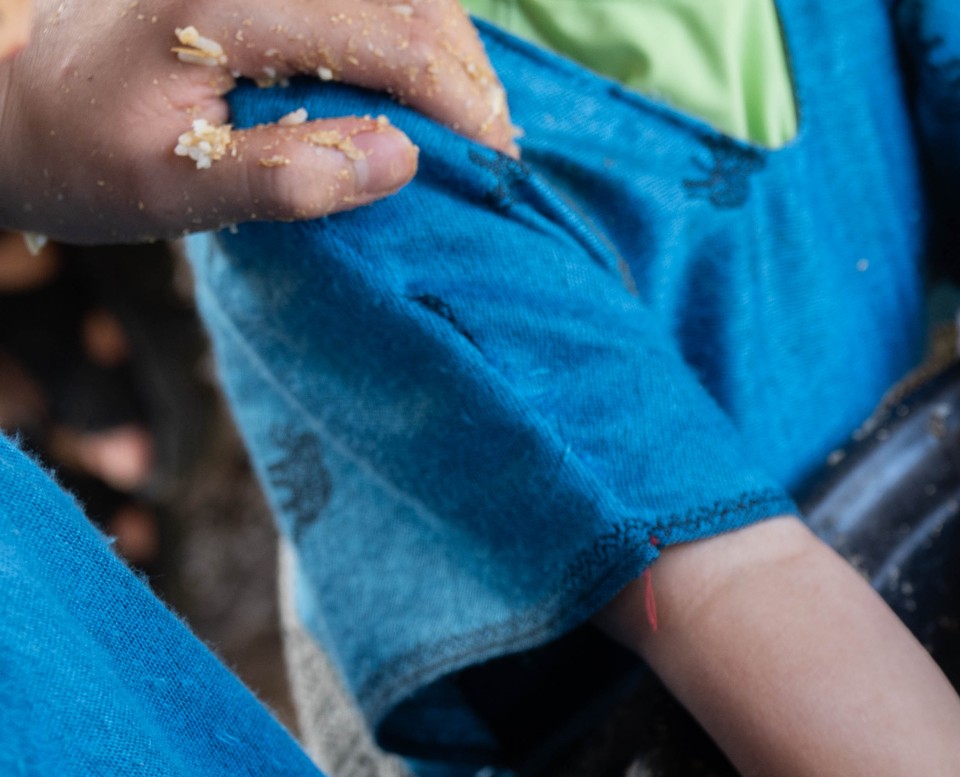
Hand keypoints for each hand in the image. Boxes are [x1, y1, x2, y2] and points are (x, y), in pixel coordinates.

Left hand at [0, 0, 516, 243]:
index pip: (390, 33)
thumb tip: (403, 157)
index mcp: (225, 7)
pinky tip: (414, 80)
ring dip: (443, 44)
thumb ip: (285, 177)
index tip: (500, 162)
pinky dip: (405, 26)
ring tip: (464, 118)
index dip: (461, 98)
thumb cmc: (76, 155)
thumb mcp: (166, 191)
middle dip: (465, 70)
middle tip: (496, 150)